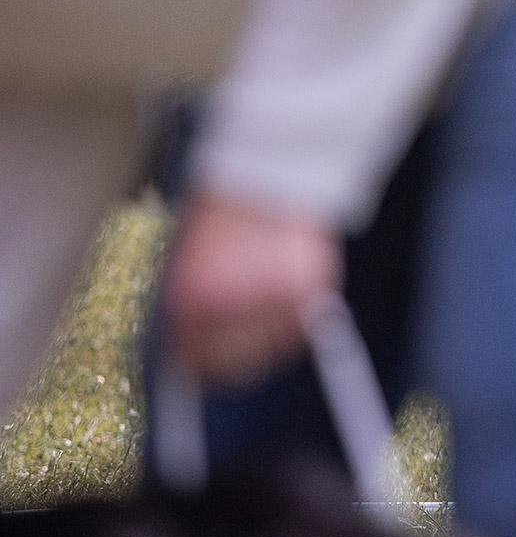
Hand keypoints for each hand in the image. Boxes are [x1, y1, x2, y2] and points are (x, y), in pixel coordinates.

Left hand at [162, 190, 341, 385]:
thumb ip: (192, 307)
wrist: (269, 169)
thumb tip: (192, 348)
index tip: (202, 367)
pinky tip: (282, 304)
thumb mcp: (188, 260)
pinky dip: (293, 327)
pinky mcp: (307, 293)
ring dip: (265, 342)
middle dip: (232, 363)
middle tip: (234, 351)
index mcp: (187, 300)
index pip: (190, 360)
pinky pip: (299, 333)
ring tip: (261, 317)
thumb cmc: (223, 208)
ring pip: (270, 352)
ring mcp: (270, 303)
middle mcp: (226, 309)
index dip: (197, 367)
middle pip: (232, 365)